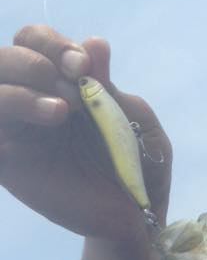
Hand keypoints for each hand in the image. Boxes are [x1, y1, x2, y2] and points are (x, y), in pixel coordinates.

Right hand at [0, 24, 171, 241]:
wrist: (137, 216)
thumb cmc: (140, 166)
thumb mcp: (136, 121)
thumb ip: (111, 85)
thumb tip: (94, 43)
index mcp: (61, 85)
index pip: (35, 43)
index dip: (53, 43)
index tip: (83, 63)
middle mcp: (32, 102)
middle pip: (6, 59)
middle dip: (35, 60)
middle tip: (72, 84)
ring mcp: (18, 133)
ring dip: (21, 90)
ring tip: (64, 111)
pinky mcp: (10, 165)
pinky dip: (8, 114)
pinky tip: (48, 124)